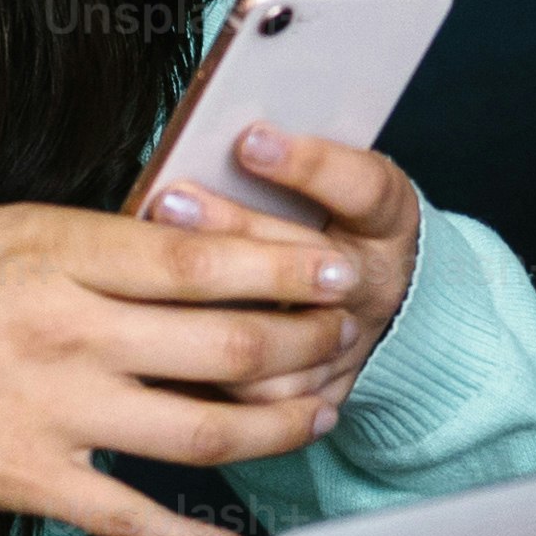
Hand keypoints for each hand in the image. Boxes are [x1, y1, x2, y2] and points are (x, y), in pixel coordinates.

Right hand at [0, 203, 361, 535]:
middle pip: (227, 343)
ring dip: (276, 432)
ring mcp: (49, 408)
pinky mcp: (25, 480)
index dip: (290, 267)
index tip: (344, 267)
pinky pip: (132, 521)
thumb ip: (86, 244)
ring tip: (316, 420)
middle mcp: (65, 327)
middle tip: (349, 344)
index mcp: (56, 250)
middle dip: (309, 347)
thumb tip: (180, 242)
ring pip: (203, 431)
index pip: (204, 257)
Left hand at [143, 126, 422, 409]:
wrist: (377, 295)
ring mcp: (348, 346)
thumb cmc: (335, 219)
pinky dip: (210, 375)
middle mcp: (372, 285)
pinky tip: (159, 345)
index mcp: (386, 220)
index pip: (362, 189)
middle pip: (309, 268)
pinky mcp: (318, 393)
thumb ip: (287, 167)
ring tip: (149, 281)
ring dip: (214, 312)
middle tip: (170, 200)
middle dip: (234, 231)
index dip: (309, 167)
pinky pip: (261, 396)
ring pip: (283, 345)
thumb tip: (209, 139)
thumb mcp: (335, 181)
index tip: (249, 140)